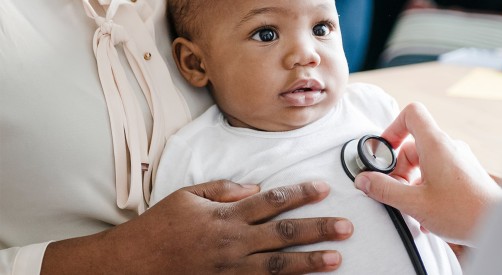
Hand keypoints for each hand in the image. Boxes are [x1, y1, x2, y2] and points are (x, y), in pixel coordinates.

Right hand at [42, 180, 352, 273]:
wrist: (135, 262)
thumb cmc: (161, 225)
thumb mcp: (188, 196)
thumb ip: (223, 189)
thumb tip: (254, 186)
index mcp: (226, 215)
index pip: (272, 200)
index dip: (300, 193)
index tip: (323, 188)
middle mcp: (234, 241)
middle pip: (284, 232)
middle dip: (317, 228)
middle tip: (346, 227)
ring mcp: (232, 267)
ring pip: (279, 264)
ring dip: (310, 261)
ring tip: (336, 258)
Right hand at [354, 103, 501, 244]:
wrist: (498, 226)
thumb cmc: (464, 212)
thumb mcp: (414, 202)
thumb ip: (384, 189)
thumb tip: (363, 180)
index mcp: (435, 145)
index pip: (412, 114)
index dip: (392, 128)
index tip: (383, 151)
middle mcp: (448, 147)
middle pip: (412, 146)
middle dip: (397, 168)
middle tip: (393, 190)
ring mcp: (458, 160)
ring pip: (423, 162)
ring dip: (410, 182)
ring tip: (410, 205)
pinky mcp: (464, 174)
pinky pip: (436, 173)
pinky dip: (424, 188)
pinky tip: (424, 212)